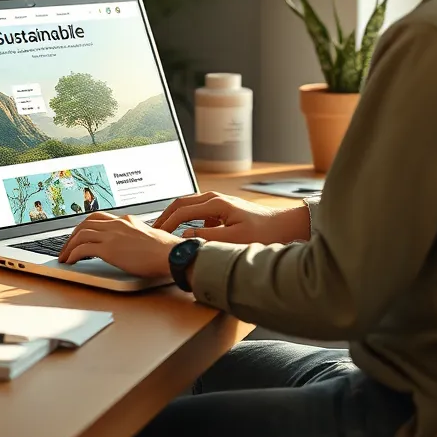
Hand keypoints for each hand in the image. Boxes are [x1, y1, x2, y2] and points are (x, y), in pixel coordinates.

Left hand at [58, 213, 180, 276]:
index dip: (86, 226)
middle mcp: (117, 224)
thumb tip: (133, 246)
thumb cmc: (166, 251)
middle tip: (67, 246)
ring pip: (81, 234)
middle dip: (73, 234)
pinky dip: (73, 254)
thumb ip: (137, 237)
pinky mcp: (109, 249)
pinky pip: (83, 249)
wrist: (171, 255)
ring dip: (69, 246)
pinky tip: (70, 262)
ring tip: (64, 257)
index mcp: (126, 221)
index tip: (80, 235)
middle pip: (86, 223)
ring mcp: (112, 235)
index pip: (99, 217)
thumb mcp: (149, 237)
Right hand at [154, 191, 310, 244]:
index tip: (155, 234)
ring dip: (175, 217)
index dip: (166, 222)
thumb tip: (185, 235)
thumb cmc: (263, 232)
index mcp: (215, 203)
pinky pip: (198, 211)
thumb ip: (207, 237)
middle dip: (165, 216)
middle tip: (153, 230)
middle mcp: (215, 198)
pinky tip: (187, 233)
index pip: (181, 210)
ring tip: (165, 232)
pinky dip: (187, 219)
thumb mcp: (234, 238)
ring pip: (188, 205)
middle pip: (181, 202)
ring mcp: (218, 201)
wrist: (283, 226)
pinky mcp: (222, 208)